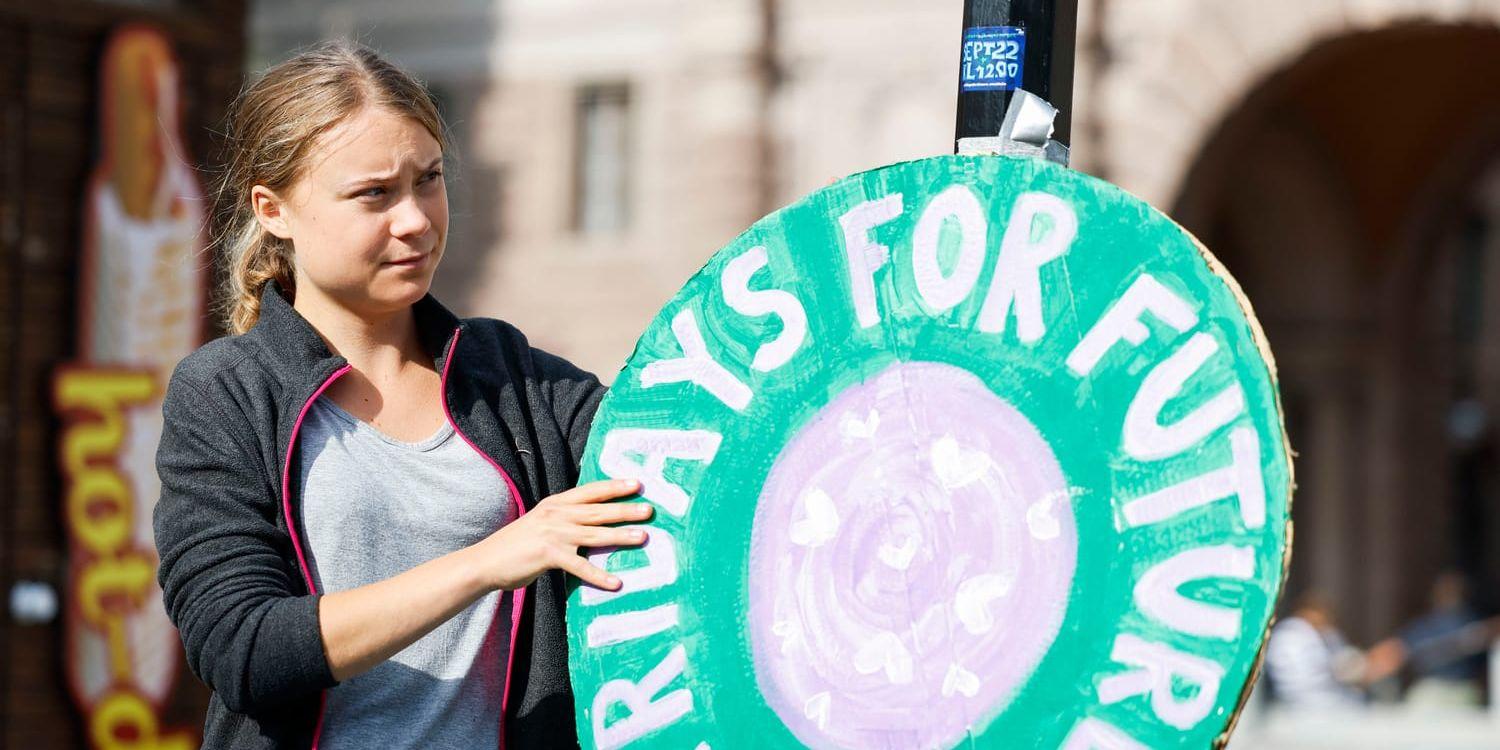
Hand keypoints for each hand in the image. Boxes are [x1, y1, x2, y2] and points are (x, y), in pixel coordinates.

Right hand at [471, 478, 652, 592]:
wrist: (485, 561)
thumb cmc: (516, 545)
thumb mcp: (541, 522)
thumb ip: (564, 519)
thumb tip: (590, 522)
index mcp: (555, 504)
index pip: (590, 491)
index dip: (614, 486)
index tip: (637, 483)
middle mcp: (556, 514)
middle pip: (597, 510)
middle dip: (625, 508)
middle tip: (650, 509)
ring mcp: (552, 534)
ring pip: (594, 534)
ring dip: (620, 535)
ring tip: (643, 536)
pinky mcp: (548, 555)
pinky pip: (579, 567)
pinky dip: (599, 576)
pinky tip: (616, 583)